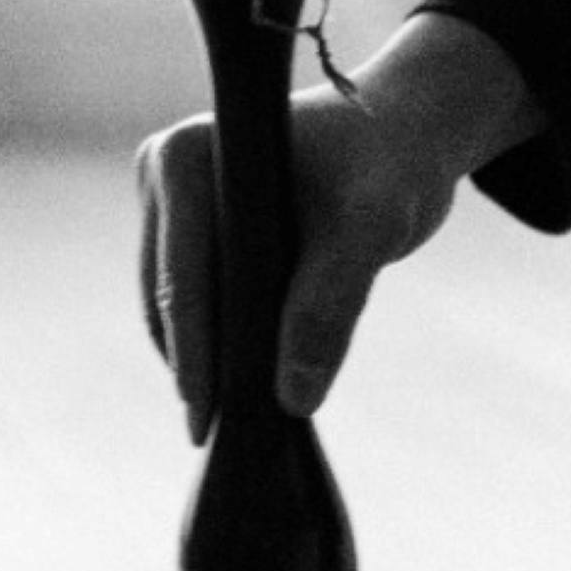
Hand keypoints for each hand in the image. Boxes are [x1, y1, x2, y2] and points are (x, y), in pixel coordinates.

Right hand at [138, 12, 540, 437]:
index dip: (195, 356)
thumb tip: (292, 398)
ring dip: (205, 355)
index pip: (183, 279)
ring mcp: (175, 197)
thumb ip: (330, 304)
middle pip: (171, 295)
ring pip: (176, 302)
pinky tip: (247, 380)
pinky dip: (218, 335)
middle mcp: (165, 170)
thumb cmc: (387, 164)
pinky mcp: (196, 221)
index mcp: (187, 157)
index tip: (208, 423)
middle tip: (221, 438)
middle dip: (198, 364)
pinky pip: (196, 293)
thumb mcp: (370, 229)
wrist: (405, 132)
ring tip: (237, 420)